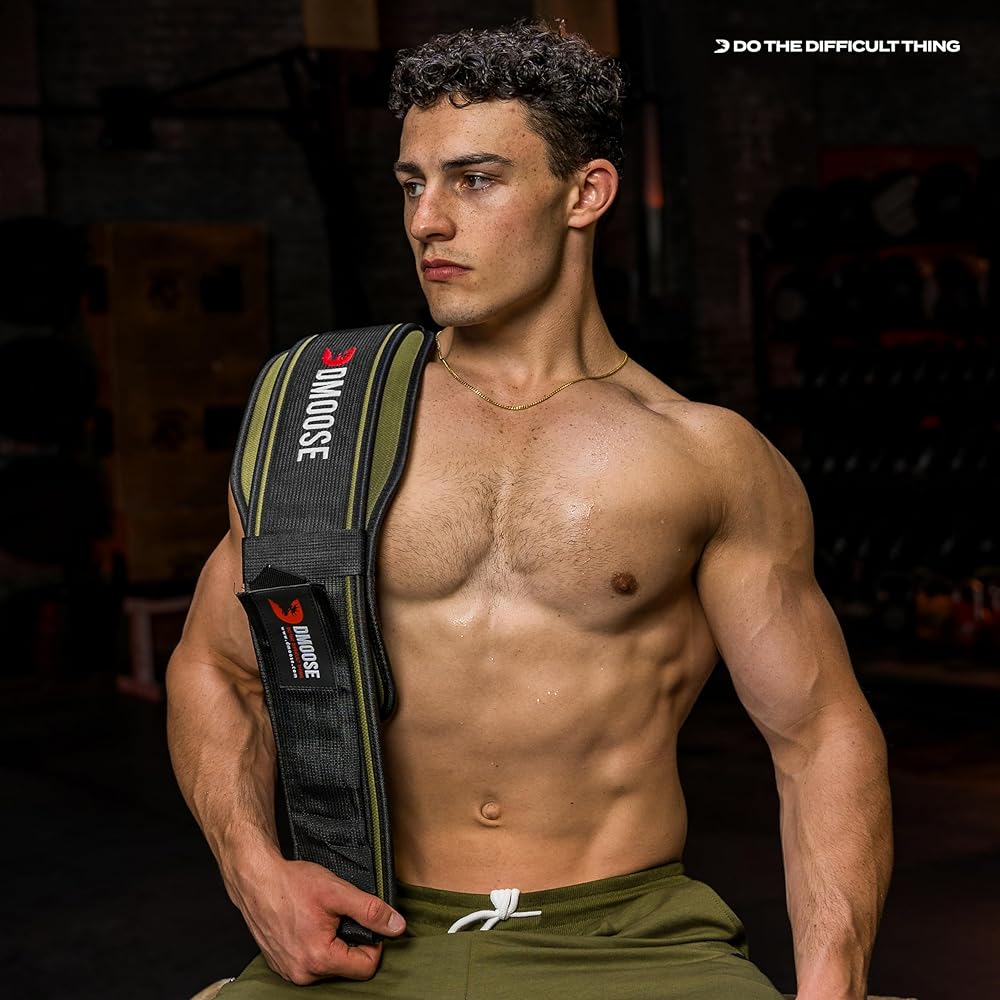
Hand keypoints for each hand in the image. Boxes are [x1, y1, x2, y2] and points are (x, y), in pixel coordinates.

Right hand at [228, 856, 405, 983]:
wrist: (256, 880)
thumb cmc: (292, 884)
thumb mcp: (338, 891)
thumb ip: (371, 910)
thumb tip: (397, 926)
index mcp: (319, 959)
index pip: (366, 968)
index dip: (373, 942)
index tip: (364, 921)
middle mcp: (302, 973)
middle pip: (347, 968)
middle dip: (351, 942)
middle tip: (339, 916)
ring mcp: (289, 972)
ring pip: (329, 966)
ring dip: (333, 944)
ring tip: (322, 919)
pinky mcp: (280, 965)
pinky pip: (310, 963)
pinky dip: (316, 946)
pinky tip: (308, 925)